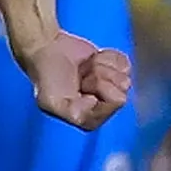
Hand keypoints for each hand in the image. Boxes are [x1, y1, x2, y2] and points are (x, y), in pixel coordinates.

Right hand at [18, 31, 133, 130]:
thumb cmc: (47, 77)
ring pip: (124, 73)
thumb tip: (98, 102)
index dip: (99, 87)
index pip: (116, 101)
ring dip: (101, 66)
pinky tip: (91, 61)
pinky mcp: (114, 70)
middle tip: (82, 76)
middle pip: (123, 86)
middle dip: (100, 75)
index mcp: (92, 119)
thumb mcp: (52, 102)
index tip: (81, 86)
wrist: (46, 51)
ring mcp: (111, 87)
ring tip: (84, 70)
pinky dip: (107, 57)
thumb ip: (75, 112)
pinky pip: (123, 61)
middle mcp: (104, 106)